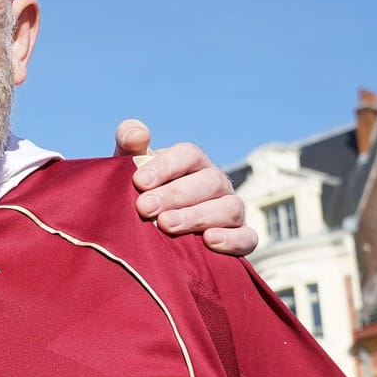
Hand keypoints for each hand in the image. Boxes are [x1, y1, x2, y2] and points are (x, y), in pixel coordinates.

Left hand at [114, 119, 256, 255]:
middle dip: (176, 195)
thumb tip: (137, 135)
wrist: (151, 236)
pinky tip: (208, 240)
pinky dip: (232, 239)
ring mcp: (231, 211)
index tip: (139, 182)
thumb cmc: (142, 196)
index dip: (166, 166)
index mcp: (193, 163)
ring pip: (229, 208)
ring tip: (166, 225)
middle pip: (210, 180)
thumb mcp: (130, 171)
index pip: (189, 154)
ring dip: (198, 217)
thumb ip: (128, 147)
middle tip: (144, 208)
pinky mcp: (241, 239)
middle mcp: (217, 184)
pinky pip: (248, 238)